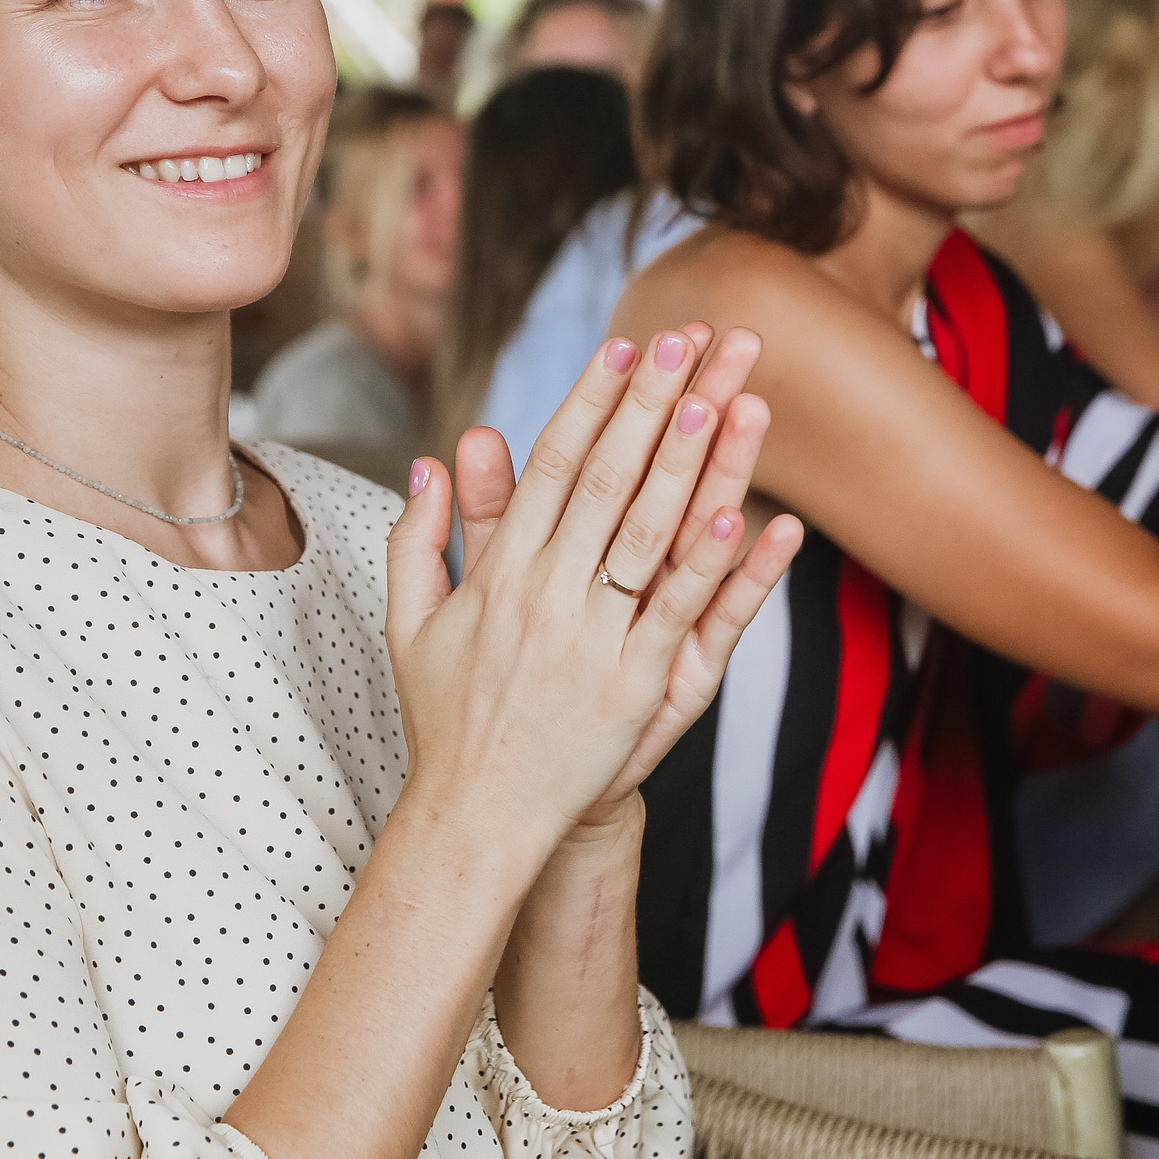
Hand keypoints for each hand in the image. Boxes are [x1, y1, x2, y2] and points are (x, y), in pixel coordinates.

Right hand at [384, 324, 802, 865]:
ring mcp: (595, 640)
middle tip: (690, 339)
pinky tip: (746, 510)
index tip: (625, 348)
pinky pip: (683, 611)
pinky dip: (714, 560)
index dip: (592, 402)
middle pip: (610, 479)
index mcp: (500, 574)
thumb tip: (431, 458)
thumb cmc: (446, 718)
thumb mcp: (412, 623)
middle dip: (652, 404)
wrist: (477, 819)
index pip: (554, 466)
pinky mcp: (637, 686)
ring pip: (651, 533)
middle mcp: (548, 596)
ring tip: (721, 394)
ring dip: (689, 460)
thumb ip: (420, 536)